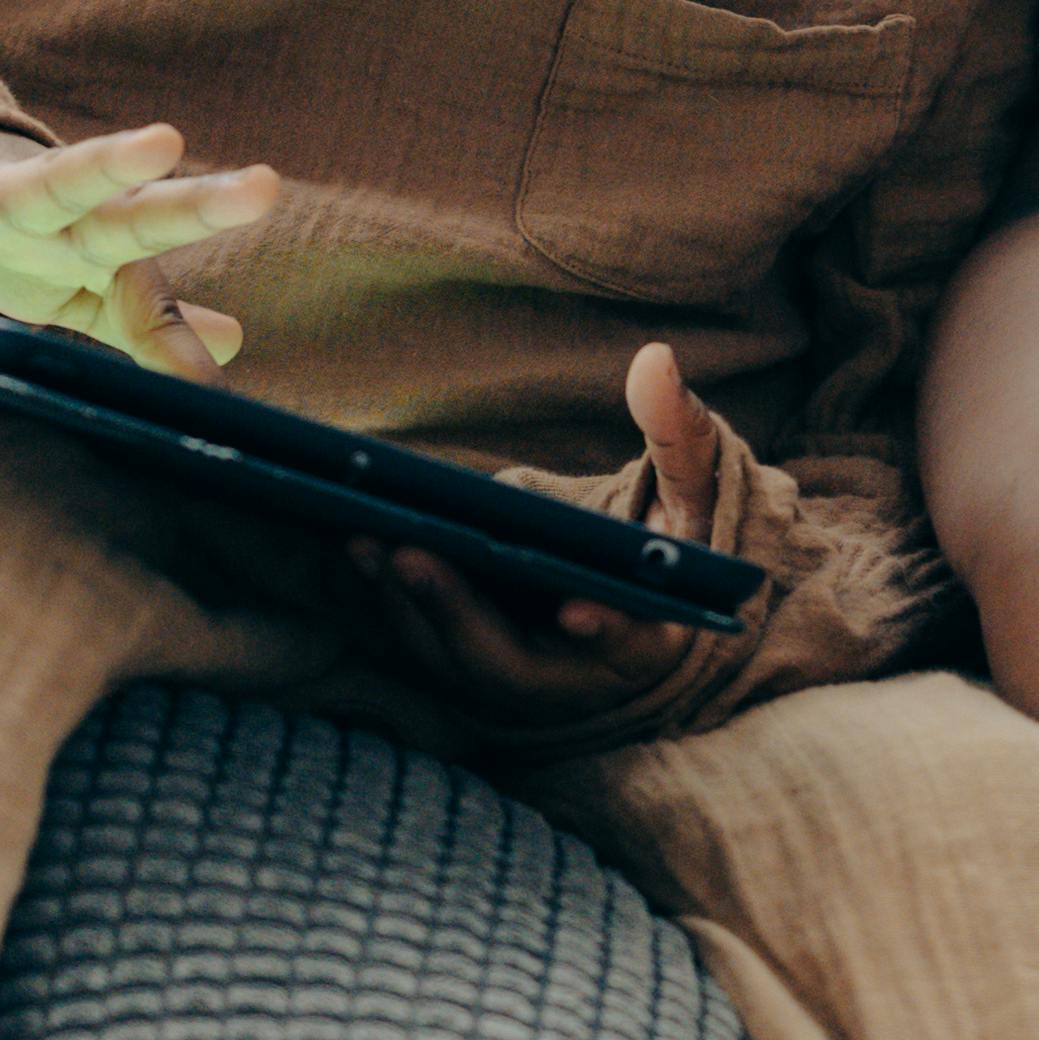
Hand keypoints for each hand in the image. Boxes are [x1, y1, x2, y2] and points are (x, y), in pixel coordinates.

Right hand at [0, 83, 279, 375]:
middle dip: (195, 209)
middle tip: (266, 189)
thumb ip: (150, 319)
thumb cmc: (19, 246)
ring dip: (108, 163)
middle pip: (135, 220)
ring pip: (60, 184)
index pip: (153, 292)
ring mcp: (3, 197)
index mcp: (100, 248)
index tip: (235, 350)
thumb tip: (236, 343)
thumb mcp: (84, 291)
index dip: (183, 330)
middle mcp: (65, 218)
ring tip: (168, 141)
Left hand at [364, 338, 741, 720]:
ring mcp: (504, 679)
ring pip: (445, 657)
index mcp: (642, 641)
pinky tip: (345, 549)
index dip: (601, 627)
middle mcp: (567, 678)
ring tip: (364, 539)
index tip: (577, 609)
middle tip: (409, 553)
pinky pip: (412, 642)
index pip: (624, 643)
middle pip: (504, 662)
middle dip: (453, 610)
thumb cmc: (664, 548)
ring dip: (401, 605)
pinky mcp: (460, 665)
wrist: (628, 609)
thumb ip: (679, 435)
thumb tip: (655, 361)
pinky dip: (377, 604)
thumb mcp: (693, 494)